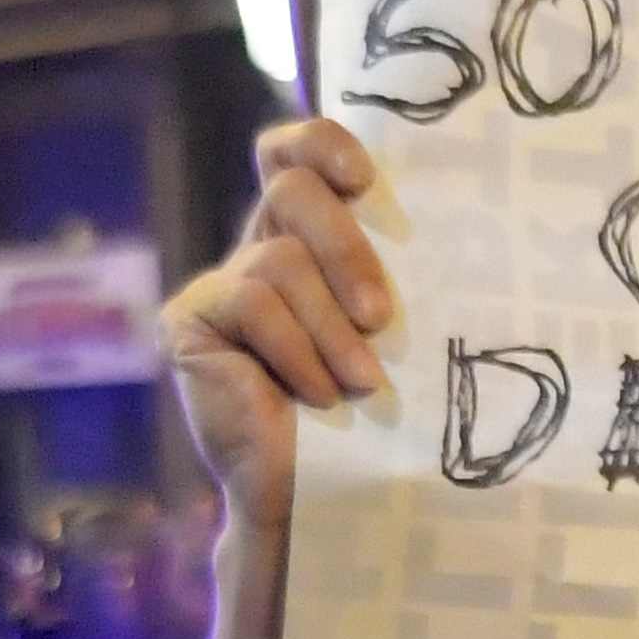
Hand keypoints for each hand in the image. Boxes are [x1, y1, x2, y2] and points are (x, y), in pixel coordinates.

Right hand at [163, 118, 390, 515]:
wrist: (322, 494)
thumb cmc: (376, 414)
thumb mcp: (393, 332)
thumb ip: (395, 273)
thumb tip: (449, 220)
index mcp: (310, 240)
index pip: (296, 154)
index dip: (321, 144)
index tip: (364, 179)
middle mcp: (259, 249)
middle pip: (292, 190)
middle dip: (347, 248)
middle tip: (381, 318)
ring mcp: (220, 284)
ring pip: (280, 259)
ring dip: (331, 328)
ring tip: (360, 384)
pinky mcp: (188, 321)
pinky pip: (250, 302)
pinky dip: (297, 351)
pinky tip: (317, 395)